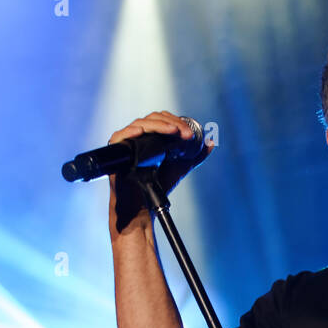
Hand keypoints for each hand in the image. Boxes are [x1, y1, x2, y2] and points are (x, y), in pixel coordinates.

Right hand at [108, 111, 214, 238]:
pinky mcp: (116, 153)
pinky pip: (119, 136)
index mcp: (151, 138)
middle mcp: (138, 137)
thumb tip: (211, 142)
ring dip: (158, 125)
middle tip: (185, 134)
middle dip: (171, 123)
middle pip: (152, 119)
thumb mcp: (180, 167)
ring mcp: (127, 143)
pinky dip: (130, 131)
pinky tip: (141, 132)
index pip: (162, 120)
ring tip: (173, 131)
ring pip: (139, 124)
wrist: (143, 209)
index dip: (176, 122)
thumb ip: (194, 156)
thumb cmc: (157, 189)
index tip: (189, 134)